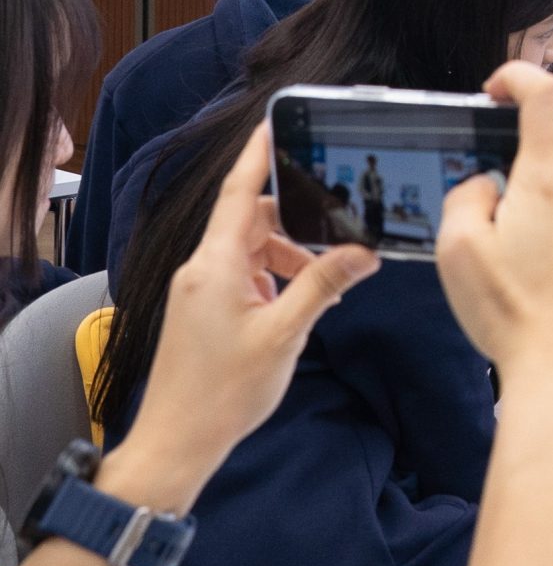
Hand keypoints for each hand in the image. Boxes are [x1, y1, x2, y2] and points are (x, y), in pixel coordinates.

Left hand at [118, 126, 380, 506]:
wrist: (177, 441)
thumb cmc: (223, 392)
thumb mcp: (285, 334)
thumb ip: (323, 284)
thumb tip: (362, 252)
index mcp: (215, 265)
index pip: (238, 194)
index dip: (258, 156)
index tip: (276, 124)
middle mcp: (201, 270)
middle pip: (251, 221)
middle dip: (296, 225)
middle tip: (338, 234)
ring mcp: (199, 291)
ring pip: (250, 250)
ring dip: (288, 258)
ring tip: (322, 285)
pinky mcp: (201, 311)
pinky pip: (241, 275)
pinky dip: (273, 279)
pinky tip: (296, 305)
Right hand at [435, 63, 552, 384]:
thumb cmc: (510, 312)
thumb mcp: (456, 250)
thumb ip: (465, 199)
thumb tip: (486, 185)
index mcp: (546, 183)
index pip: (545, 96)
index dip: (520, 76)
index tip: (498, 89)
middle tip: (519, 165)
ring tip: (524, 241)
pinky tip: (549, 273)